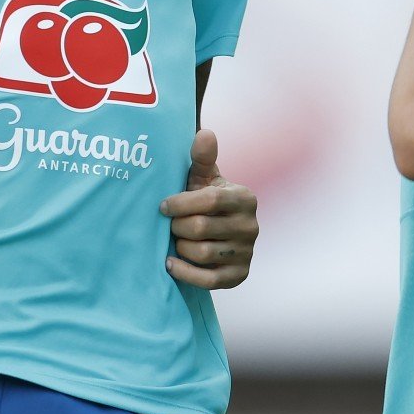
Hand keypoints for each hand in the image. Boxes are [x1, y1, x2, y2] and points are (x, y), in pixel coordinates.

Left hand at [160, 130, 257, 290]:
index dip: (180, 203)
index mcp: (244, 198)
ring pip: (201, 253)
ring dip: (179, 247)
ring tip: (174, 240)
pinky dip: (185, 272)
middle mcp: (251, 226)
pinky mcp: (239, 276)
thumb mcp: (203, 178)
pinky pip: (208, 280)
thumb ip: (202, 157)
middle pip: (200, 228)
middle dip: (177, 227)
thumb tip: (204, 133)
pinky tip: (170, 263)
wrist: (217, 234)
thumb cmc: (203, 200)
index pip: (209, 200)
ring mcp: (247, 253)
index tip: (163, 206)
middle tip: (169, 225)